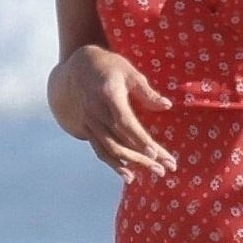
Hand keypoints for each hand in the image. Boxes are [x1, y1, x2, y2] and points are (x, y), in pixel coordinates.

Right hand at [49, 48, 177, 182]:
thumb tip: (166, 105)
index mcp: (108, 95)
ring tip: (155, 172)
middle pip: (120, 141)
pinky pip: (100, 150)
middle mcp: (96, 112)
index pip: (125, 122)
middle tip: (165, 168)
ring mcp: (90, 123)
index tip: (155, 153)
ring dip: (133, 164)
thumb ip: (146, 91)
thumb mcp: (129, 72)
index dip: (140, 139)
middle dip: (143, 158)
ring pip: (111, 150)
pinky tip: (129, 175)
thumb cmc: (108, 67)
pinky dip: (114, 164)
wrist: (76, 68)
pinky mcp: (87, 130)